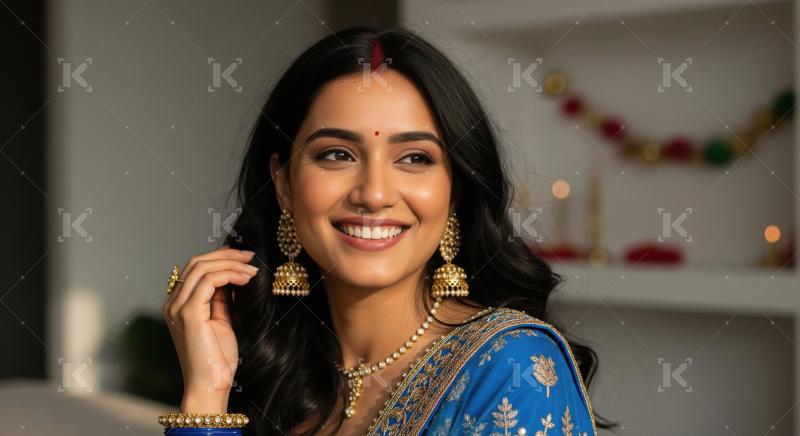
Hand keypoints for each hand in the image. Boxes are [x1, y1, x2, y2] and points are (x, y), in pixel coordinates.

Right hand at [162, 246, 257, 411]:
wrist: (210, 386)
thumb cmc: (217, 359)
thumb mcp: (222, 321)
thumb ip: (222, 299)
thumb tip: (235, 275)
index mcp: (178, 305)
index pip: (196, 268)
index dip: (220, 256)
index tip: (244, 257)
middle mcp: (173, 303)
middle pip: (197, 262)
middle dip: (226, 254)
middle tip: (250, 256)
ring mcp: (177, 307)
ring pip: (202, 267)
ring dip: (231, 263)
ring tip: (252, 269)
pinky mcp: (188, 313)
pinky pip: (209, 280)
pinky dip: (229, 274)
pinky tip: (246, 279)